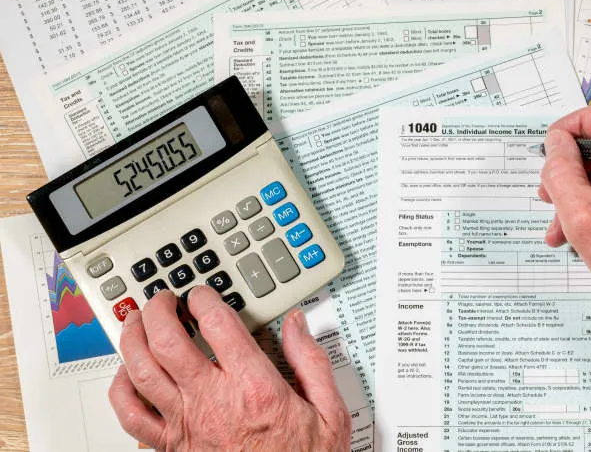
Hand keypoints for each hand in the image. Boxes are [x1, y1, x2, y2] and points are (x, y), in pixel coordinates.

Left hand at [108, 286, 350, 450]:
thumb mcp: (330, 412)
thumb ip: (312, 361)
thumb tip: (297, 324)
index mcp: (254, 388)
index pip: (217, 324)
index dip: (204, 298)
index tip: (202, 294)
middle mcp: (213, 402)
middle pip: (167, 341)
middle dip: (158, 310)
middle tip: (163, 299)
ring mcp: (187, 425)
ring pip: (141, 370)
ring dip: (134, 338)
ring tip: (138, 322)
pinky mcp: (172, 447)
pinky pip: (130, 415)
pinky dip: (120, 388)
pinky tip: (127, 373)